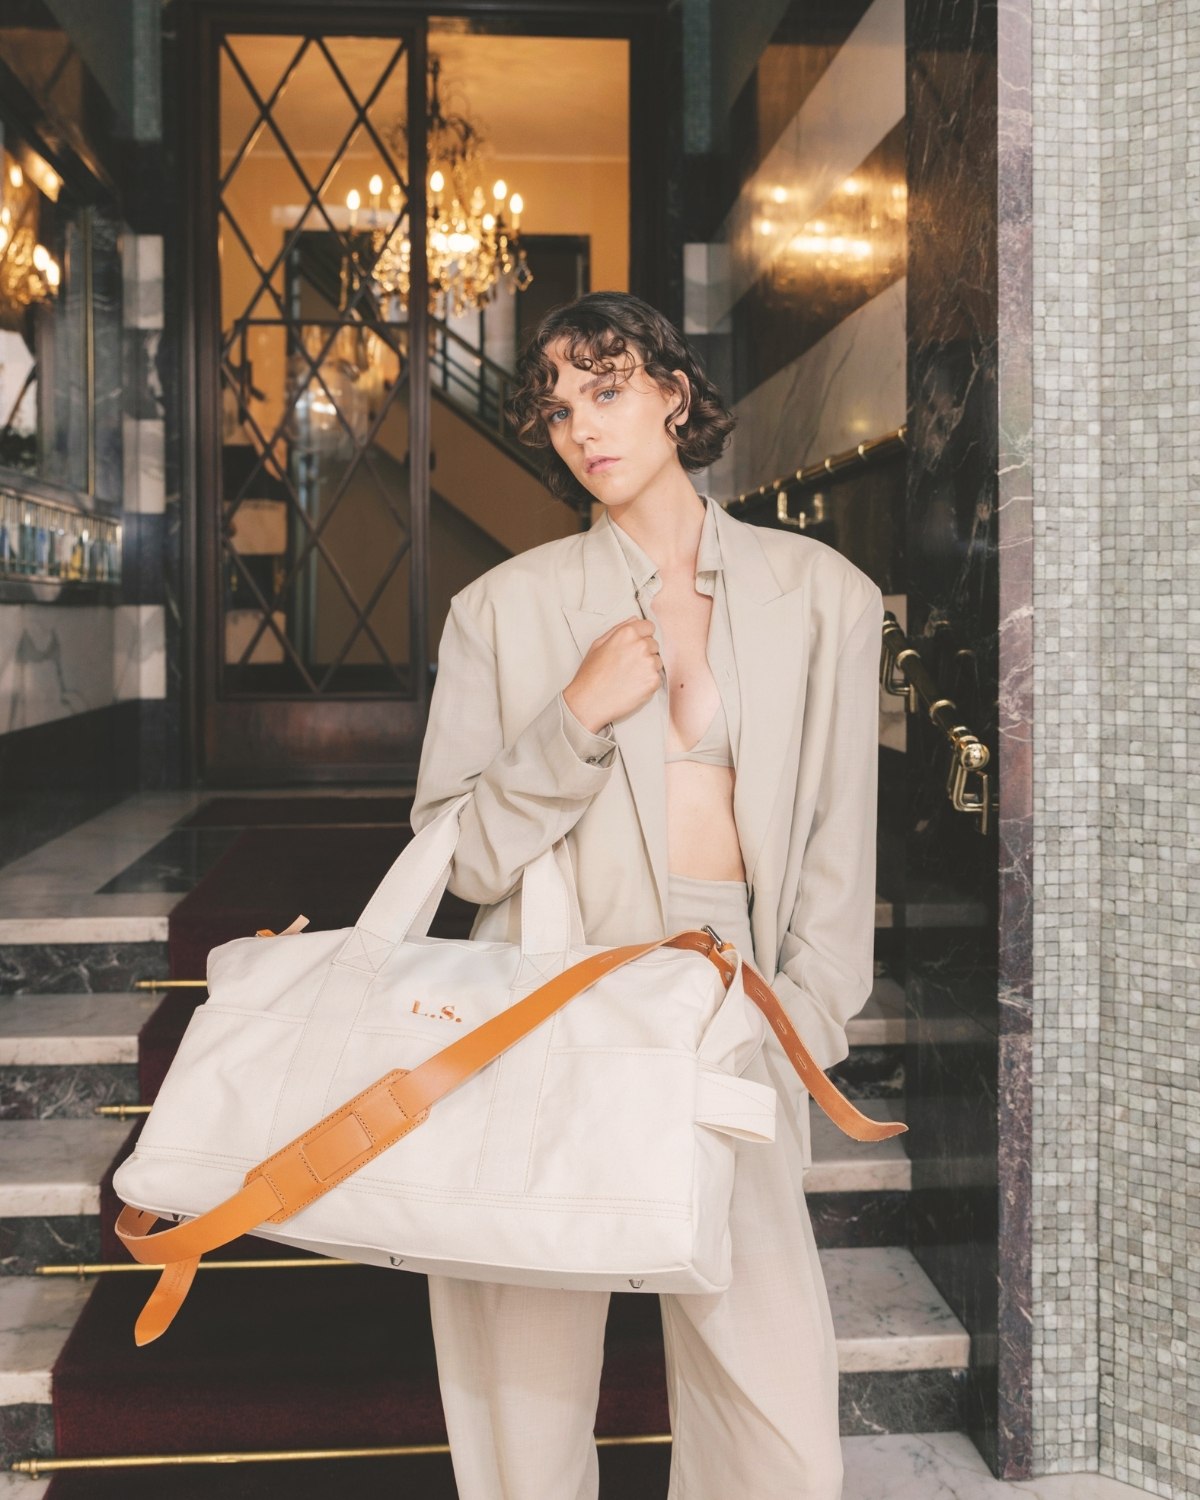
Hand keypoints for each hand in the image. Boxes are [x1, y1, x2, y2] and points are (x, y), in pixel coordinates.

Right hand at [563, 616, 661, 731]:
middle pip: (654, 644)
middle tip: (628, 665)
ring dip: (648, 668)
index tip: (635, 646)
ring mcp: (649, 663)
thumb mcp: (598, 644)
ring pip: (657, 661)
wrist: (589, 702)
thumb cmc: (591, 675)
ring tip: (629, 677)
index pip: (649, 626)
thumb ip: (619, 629)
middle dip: (645, 652)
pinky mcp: (654, 681)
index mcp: (627, 633)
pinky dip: (648, 682)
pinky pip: (657, 678)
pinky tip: (632, 686)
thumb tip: (634, 620)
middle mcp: (640, 645)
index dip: (642, 636)